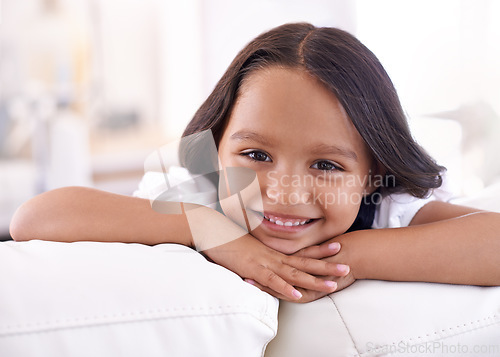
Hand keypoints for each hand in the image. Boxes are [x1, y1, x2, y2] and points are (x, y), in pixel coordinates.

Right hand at [203, 234, 347, 301]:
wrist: (211, 230)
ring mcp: (264, 262)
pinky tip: (297, 294)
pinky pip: (271, 280)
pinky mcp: (252, 270)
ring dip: (313, 280)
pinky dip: (285, 287)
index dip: (320, 251)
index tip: (338, 246)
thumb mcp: (248, 247)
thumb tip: (268, 260)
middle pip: (304, 262)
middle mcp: (273, 256)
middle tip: (347, 267)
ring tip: (332, 286)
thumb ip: (261, 254)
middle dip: (326, 266)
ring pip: (293, 272)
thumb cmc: (228, 238)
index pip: (301, 250)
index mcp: (274, 250)